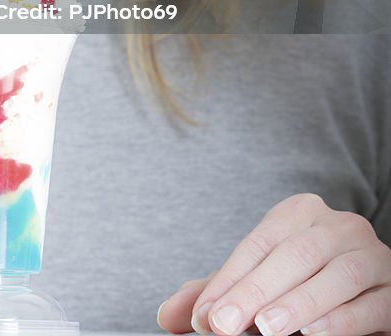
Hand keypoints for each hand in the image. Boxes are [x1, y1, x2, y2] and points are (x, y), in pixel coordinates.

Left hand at [158, 193, 390, 335]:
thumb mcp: (259, 283)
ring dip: (300, 303)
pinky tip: (315, 334)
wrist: (367, 288)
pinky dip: (342, 320)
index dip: (230, 280)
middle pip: (295, 255)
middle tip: (222, 326)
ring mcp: (372, 255)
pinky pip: (370, 303)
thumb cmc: (304, 283)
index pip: (260, 243)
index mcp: (301, 213)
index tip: (203, 317)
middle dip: (255, 292)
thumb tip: (166, 315)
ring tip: (267, 328)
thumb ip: (218, 294)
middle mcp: (339, 227)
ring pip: (336, 275)